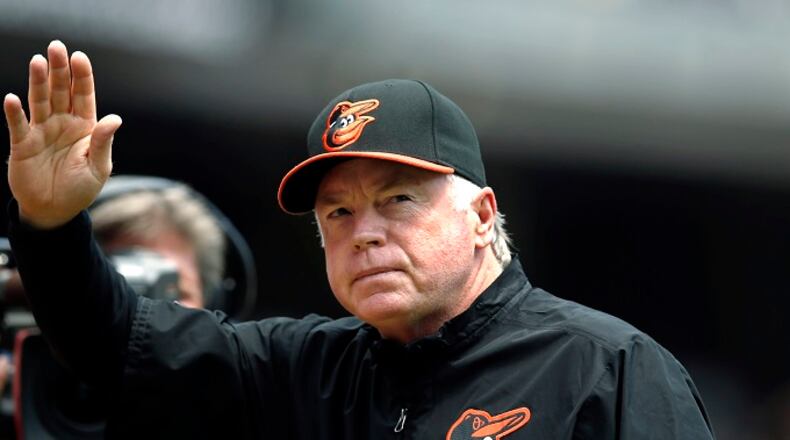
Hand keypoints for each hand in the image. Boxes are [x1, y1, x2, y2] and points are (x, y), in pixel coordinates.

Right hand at [4, 40, 121, 228]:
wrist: (55, 211)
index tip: (80, 57)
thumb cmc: (81, 189)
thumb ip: (103, 142)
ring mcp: (42, 131)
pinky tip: (12, 99)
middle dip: (59, 70)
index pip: (84, 96)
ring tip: (38, 62)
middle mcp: (62, 123)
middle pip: (60, 91)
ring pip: (39, 101)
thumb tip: (115, 118)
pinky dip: (15, 113)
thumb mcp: (97, 167)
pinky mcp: (22, 144)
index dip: (81, 77)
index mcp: (85, 127)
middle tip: (56, 47)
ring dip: (38, 82)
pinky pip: (18, 125)